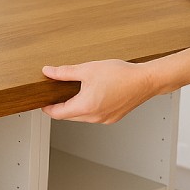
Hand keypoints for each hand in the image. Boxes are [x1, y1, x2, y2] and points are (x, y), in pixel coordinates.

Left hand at [41, 60, 156, 123]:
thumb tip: (48, 72)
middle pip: (69, 116)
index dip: (48, 108)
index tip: (43, 102)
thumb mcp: (87, 69)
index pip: (58, 114)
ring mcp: (104, 119)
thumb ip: (65, 72)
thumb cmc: (121, 74)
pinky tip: (92, 95)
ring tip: (76, 92)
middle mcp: (94, 117)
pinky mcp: (113, 118)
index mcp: (85, 107)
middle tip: (57, 94)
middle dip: (61, 107)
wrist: (146, 80)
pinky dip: (88, 108)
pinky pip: (94, 116)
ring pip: (82, 117)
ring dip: (75, 107)